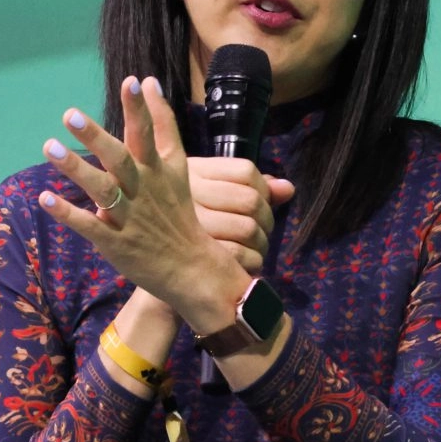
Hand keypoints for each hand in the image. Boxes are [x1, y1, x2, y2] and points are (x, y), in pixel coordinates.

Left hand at [37, 77, 244, 325]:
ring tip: (49, 147)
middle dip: (96, 137)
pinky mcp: (115, 243)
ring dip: (75, 169)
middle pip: (120, 159)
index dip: (141, 110)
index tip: (131, 82)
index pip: (149, 135)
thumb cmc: (177, 211)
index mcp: (157, 170)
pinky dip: (68, 213)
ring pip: (101, 190)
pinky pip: (89, 226)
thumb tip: (149, 81)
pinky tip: (45, 199)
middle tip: (70, 115)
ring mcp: (129, 217)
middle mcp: (143, 189)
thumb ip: (163, 124)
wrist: (190, 267)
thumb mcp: (176, 165)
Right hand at [189, 158, 295, 273]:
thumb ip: (253, 191)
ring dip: (260, 246)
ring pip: (248, 229)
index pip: (247, 171)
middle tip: (259, 237)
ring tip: (252, 253)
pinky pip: (238, 255)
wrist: (152, 270)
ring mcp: (189, 223)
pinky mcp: (192, 254)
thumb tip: (288, 189)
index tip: (259, 210)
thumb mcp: (215, 200)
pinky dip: (251, 264)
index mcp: (193, 171)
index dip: (264, 192)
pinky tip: (244, 268)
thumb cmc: (185, 232)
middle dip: (266, 224)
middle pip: (251, 202)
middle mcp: (187, 192)